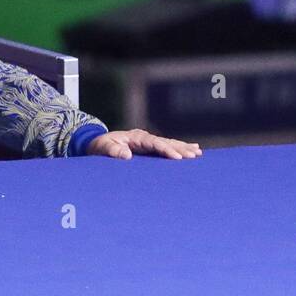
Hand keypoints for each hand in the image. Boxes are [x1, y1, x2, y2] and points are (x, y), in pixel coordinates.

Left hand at [86, 129, 202, 159]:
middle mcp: (144, 138)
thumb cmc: (100, 147)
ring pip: (169, 143)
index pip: (154, 143)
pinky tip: (192, 150)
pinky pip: (166, 147)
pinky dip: (179, 148)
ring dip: (183, 148)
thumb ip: (113, 151)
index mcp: (136, 137)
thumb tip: (126, 155)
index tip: (177, 157)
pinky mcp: (149, 147)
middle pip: (165, 142)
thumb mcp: (102, 148)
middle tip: (194, 155)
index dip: (166, 150)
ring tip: (198, 153)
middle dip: (180, 148)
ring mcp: (148, 142)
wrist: (97, 144)